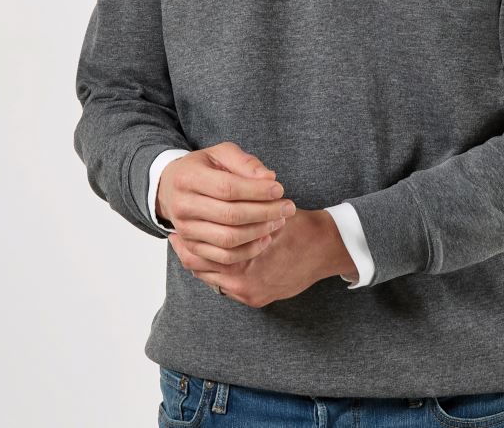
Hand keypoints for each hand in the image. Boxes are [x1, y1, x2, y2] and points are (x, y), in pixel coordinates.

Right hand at [156, 141, 296, 262]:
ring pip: (228, 240)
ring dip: (260, 232)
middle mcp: (183, 206)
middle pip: (230, 216)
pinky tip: (265, 238)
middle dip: (265, 212)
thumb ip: (244, 162)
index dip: (257, 191)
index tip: (279, 189)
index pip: (228, 188)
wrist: (171, 188)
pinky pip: (223, 257)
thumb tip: (269, 178)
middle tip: (288, 207)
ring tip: (279, 221)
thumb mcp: (220, 154)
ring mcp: (186, 230)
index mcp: (188, 178)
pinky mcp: (192, 247)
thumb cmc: (203, 168)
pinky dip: (248, 251)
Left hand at [169, 207, 332, 306]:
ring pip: (213, 279)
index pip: (199, 257)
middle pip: (201, 272)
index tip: (176, 229)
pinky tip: (220, 254)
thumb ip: (241, 215)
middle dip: (190, 253)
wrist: (327, 249)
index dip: (185, 242)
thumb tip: (211, 204)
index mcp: (243, 267)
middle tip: (178, 236)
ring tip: (195, 243)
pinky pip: (228, 286)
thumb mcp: (266, 214)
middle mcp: (244, 287)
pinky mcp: (258, 298)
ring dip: (204, 261)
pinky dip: (220, 270)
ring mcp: (251, 295)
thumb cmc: (299, 227)